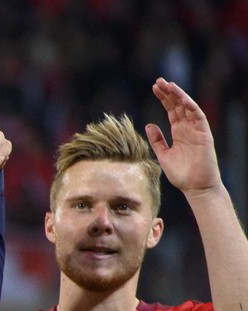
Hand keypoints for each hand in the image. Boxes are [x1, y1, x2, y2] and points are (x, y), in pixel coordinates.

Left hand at [147, 78, 221, 195]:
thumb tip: (149, 124)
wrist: (195, 187)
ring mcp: (196, 130)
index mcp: (179, 132)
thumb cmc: (181, 174)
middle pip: (178, 106)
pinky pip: (198, 116)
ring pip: (188, 107)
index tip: (154, 88)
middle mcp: (188, 128)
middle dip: (169, 93)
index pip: (171, 110)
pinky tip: (182, 98)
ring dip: (179, 95)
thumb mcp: (163, 155)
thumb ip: (157, 140)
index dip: (164, 99)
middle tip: (159, 80)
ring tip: (168, 84)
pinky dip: (190, 106)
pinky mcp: (204, 134)